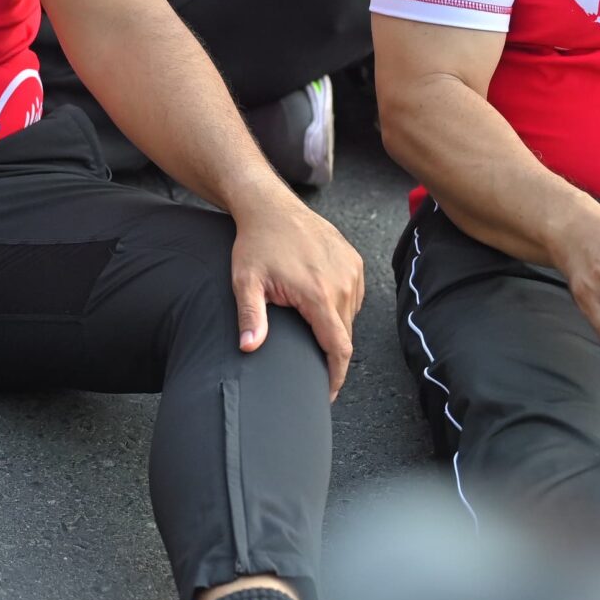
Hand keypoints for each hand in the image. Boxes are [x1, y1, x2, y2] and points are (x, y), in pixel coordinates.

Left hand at [230, 192, 364, 398]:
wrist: (270, 206)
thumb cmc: (255, 244)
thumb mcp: (245, 281)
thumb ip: (250, 316)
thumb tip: (249, 348)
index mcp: (319, 293)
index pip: (338, 347)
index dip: (335, 375)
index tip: (327, 393)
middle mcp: (343, 283)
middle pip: (344, 334)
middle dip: (331, 355)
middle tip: (312, 370)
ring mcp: (352, 271)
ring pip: (350, 316)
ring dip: (335, 330)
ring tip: (311, 336)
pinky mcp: (354, 262)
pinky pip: (354, 297)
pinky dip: (340, 309)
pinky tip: (319, 309)